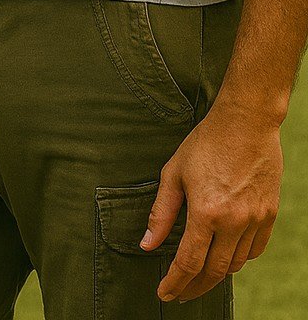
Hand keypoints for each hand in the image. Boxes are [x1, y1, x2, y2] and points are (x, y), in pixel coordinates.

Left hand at [143, 102, 281, 302]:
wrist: (246, 122)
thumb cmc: (206, 142)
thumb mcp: (174, 172)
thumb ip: (161, 212)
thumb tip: (147, 244)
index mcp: (206, 212)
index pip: (188, 262)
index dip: (175, 282)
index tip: (165, 293)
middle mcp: (233, 222)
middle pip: (214, 272)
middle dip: (194, 287)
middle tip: (181, 293)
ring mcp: (255, 220)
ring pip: (235, 264)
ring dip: (216, 275)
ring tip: (200, 274)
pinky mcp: (269, 215)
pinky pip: (254, 250)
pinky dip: (239, 259)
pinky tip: (226, 256)